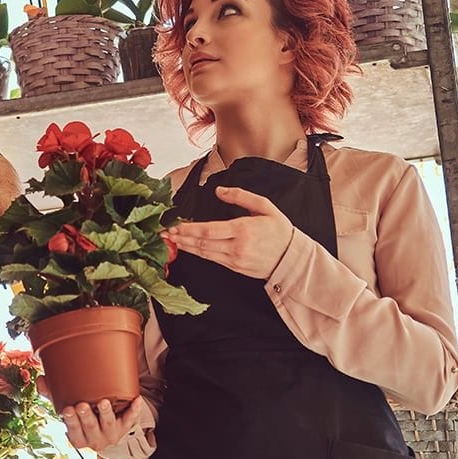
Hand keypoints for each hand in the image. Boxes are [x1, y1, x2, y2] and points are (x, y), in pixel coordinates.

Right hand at [37, 376, 142, 451]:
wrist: (107, 428)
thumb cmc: (84, 416)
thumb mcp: (68, 409)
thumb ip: (53, 395)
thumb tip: (40, 380)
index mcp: (79, 437)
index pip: (74, 431)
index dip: (71, 422)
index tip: (67, 409)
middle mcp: (95, 439)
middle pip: (90, 428)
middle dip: (86, 417)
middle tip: (82, 405)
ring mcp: (111, 434)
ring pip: (109, 425)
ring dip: (106, 414)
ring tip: (103, 402)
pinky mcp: (125, 427)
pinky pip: (130, 419)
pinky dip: (133, 410)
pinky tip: (136, 400)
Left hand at [162, 185, 294, 278]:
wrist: (292, 258)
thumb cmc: (279, 230)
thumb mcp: (265, 206)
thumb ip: (241, 196)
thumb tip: (220, 190)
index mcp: (243, 230)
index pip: (208, 230)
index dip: (189, 229)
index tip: (174, 225)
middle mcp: (237, 247)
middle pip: (202, 243)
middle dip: (181, 238)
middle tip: (164, 234)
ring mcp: (235, 260)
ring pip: (204, 253)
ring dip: (186, 247)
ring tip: (170, 241)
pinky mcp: (235, 268)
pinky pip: (212, 259)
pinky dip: (198, 253)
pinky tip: (188, 248)